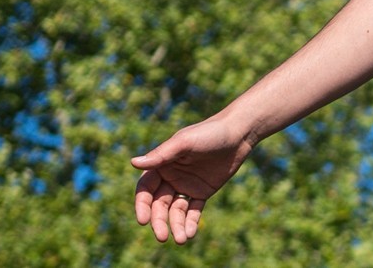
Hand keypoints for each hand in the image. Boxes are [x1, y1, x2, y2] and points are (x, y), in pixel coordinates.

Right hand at [131, 117, 254, 243]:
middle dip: (159, 221)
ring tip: (180, 240)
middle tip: (162, 237)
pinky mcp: (202, 192)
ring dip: (176, 225)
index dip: (143, 205)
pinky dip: (190, 222)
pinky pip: (193, 210)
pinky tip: (189, 234)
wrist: (238, 133)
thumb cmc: (209, 133)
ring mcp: (186, 186)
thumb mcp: (185, 143)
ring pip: (176, 211)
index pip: (146, 190)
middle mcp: (170, 177)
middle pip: (159, 205)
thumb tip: (133, 163)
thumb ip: (161, 155)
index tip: (143, 220)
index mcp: (161, 165)